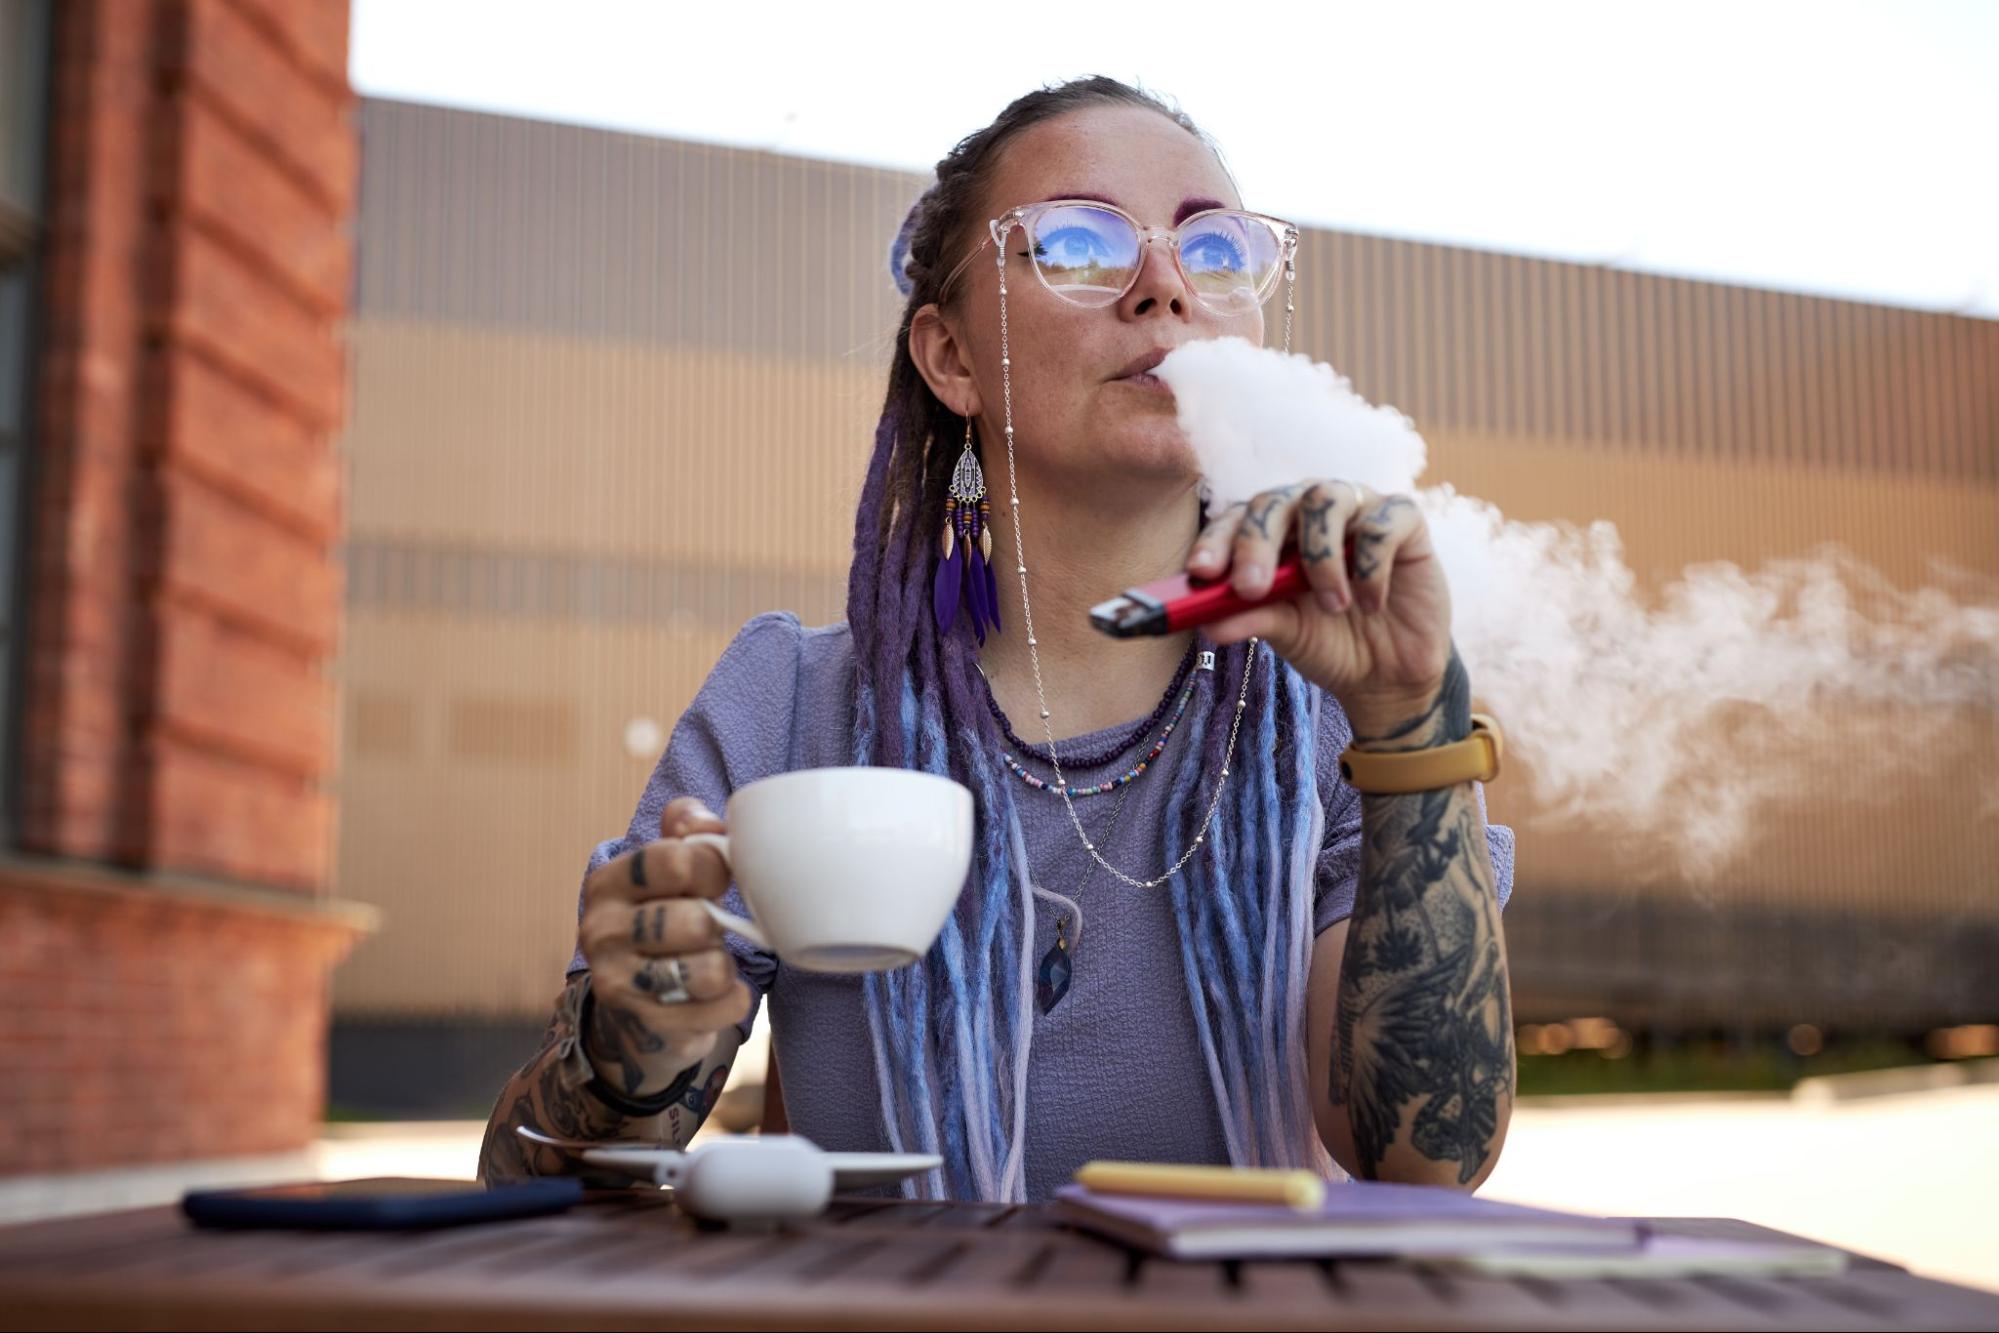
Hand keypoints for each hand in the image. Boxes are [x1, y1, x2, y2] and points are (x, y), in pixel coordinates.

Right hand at [577, 797, 752, 1094]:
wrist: (636, 1014)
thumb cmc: (663, 927)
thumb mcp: (667, 873)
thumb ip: (687, 831)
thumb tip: (702, 823)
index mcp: (608, 883)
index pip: (676, 860)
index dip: (714, 867)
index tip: (716, 879)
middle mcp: (601, 932)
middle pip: (696, 920)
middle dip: (717, 926)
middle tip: (706, 931)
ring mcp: (619, 984)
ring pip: (709, 969)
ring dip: (723, 966)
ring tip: (708, 964)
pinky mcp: (647, 1025)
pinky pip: (722, 1007)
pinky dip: (733, 1000)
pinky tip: (716, 997)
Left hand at [1187, 481, 1452, 736]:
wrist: (1389, 673)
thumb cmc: (1328, 641)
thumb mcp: (1284, 633)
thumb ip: (1248, 619)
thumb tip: (1206, 623)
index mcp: (1273, 532)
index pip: (1236, 518)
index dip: (1216, 540)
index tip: (1201, 572)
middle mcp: (1311, 510)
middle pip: (1275, 500)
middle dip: (1257, 542)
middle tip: (1251, 589)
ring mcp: (1358, 509)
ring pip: (1326, 498)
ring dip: (1320, 557)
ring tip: (1332, 606)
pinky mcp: (1405, 521)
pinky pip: (1381, 525)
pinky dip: (1371, 568)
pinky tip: (1371, 604)